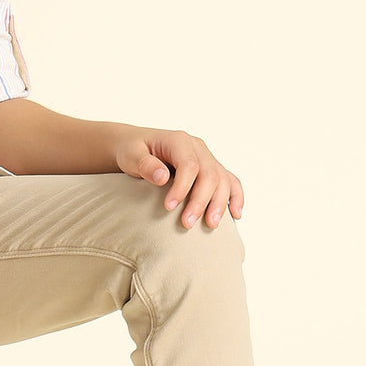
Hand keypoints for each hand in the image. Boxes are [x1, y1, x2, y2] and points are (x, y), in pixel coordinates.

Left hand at [114, 127, 243, 229]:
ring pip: (222, 179)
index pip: (189, 165)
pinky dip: (235, 197)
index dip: (182, 188)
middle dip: (200, 201)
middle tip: (186, 223)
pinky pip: (230, 181)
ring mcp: (206, 158)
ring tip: (210, 225)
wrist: (135, 146)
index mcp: (178, 140)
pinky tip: (235, 215)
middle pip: (209, 174)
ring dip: (219, 203)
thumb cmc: (132, 151)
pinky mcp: (210, 169)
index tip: (168, 207)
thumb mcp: (130, 155)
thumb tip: (163, 178)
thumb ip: (144, 164)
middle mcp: (197, 148)